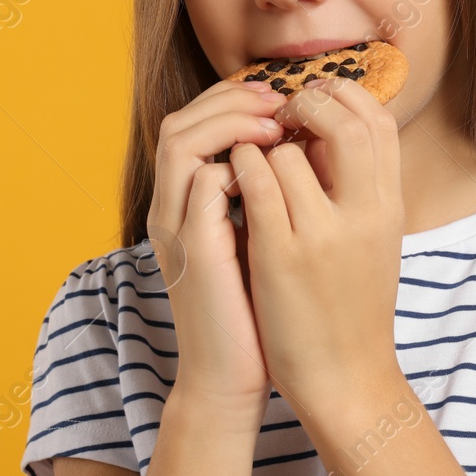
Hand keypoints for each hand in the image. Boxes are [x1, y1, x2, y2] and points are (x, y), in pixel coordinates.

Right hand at [145, 77, 287, 423]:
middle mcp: (171, 211)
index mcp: (185, 206)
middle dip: (230, 98)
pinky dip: (236, 163)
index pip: (192, 125)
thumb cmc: (253, 313)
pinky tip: (275, 164)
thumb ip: (264, 198)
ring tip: (277, 121)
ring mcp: (176, 229)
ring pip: (180, 141)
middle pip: (179, 121)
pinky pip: (202, 183)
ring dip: (231, 120)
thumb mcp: (258, 242)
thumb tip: (304, 153)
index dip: (232, 101)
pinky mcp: (194, 250)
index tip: (279, 96)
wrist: (231, 379)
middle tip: (278, 97)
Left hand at [227, 76, 406, 414]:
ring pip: (288, 151)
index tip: (314, 102)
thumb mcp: (374, 242)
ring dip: (263, 142)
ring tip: (252, 153)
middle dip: (308, 105)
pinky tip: (231, 176)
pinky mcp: (281, 255)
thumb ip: (359, 191)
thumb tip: (327, 134)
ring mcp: (323, 234)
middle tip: (280, 114)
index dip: (344, 98)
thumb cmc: (353, 310)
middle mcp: (366, 214)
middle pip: (346, 122)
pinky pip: (255, 185)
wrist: (346, 379)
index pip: (379, 122)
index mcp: (391, 207)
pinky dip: (240, 168)